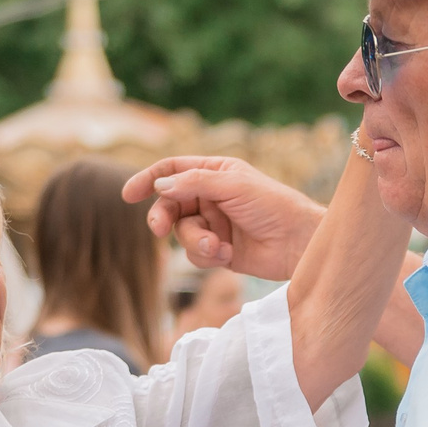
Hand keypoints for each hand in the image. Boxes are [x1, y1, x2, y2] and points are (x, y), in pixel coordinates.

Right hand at [122, 157, 324, 281]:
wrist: (298, 243)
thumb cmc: (273, 206)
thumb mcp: (233, 186)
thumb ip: (194, 184)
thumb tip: (160, 186)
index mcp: (214, 172)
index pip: (173, 170)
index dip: (149, 179)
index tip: (129, 194)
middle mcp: (211, 196)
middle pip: (170, 205)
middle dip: (164, 218)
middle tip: (159, 230)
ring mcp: (214, 224)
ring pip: (182, 233)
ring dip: (196, 242)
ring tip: (219, 247)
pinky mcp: (219, 250)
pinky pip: (196, 254)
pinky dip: (208, 256)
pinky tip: (229, 255)